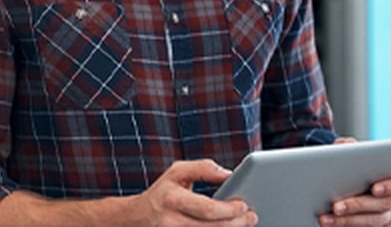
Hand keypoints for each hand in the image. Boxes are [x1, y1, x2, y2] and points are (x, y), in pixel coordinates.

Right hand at [135, 159, 257, 225]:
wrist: (138, 218)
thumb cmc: (163, 191)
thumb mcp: (176, 171)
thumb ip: (202, 168)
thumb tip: (229, 174)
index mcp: (172, 199)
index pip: (206, 208)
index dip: (228, 209)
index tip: (244, 204)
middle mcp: (172, 222)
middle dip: (236, 222)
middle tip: (252, 215)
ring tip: (246, 222)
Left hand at [319, 138, 390, 225]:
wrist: (337, 179)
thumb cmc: (347, 162)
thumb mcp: (346, 150)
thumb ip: (348, 146)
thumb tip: (346, 147)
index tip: (374, 188)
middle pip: (383, 204)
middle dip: (357, 205)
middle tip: (336, 207)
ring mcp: (386, 216)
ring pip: (372, 221)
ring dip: (347, 220)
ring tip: (325, 219)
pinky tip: (329, 224)